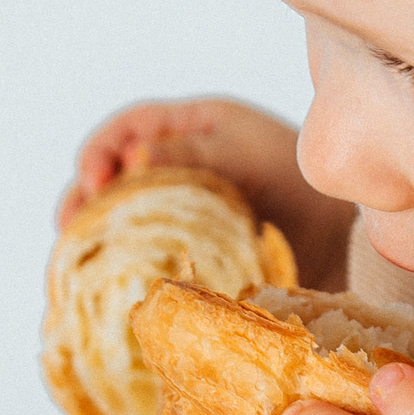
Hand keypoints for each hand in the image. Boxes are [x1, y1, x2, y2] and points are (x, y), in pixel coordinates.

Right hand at [58, 96, 353, 288]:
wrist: (344, 240)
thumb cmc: (302, 185)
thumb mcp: (247, 156)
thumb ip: (192, 154)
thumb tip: (131, 161)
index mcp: (192, 127)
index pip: (127, 129)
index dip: (99, 153)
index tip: (92, 183)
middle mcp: (179, 167)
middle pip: (111, 177)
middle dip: (84, 200)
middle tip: (69, 229)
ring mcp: (181, 212)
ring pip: (121, 219)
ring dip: (95, 238)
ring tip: (77, 262)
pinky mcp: (188, 254)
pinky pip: (143, 255)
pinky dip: (123, 267)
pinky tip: (109, 287)